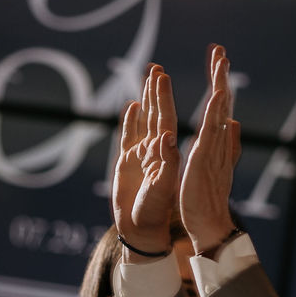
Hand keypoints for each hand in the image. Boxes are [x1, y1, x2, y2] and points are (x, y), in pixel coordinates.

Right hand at [109, 65, 179, 253]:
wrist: (141, 229)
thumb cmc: (154, 212)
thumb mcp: (162, 187)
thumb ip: (167, 162)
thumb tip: (169, 136)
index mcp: (166, 154)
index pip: (167, 119)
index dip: (165, 98)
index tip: (163, 77)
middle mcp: (155, 150)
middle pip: (157, 114)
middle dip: (157, 91)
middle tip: (156, 67)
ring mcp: (141, 154)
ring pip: (144, 120)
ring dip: (147, 99)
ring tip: (148, 77)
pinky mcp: (127, 162)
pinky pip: (130, 135)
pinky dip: (131, 119)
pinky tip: (132, 104)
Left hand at [175, 44, 240, 253]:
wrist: (210, 224)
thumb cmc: (208, 199)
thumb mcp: (216, 166)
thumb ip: (228, 144)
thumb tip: (236, 123)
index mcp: (218, 143)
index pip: (219, 108)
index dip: (220, 84)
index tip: (219, 62)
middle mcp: (220, 142)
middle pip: (222, 102)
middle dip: (221, 76)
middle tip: (220, 50)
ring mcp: (214, 149)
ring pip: (219, 111)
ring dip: (220, 84)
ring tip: (221, 60)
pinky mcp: (205, 158)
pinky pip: (212, 130)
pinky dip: (216, 111)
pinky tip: (218, 93)